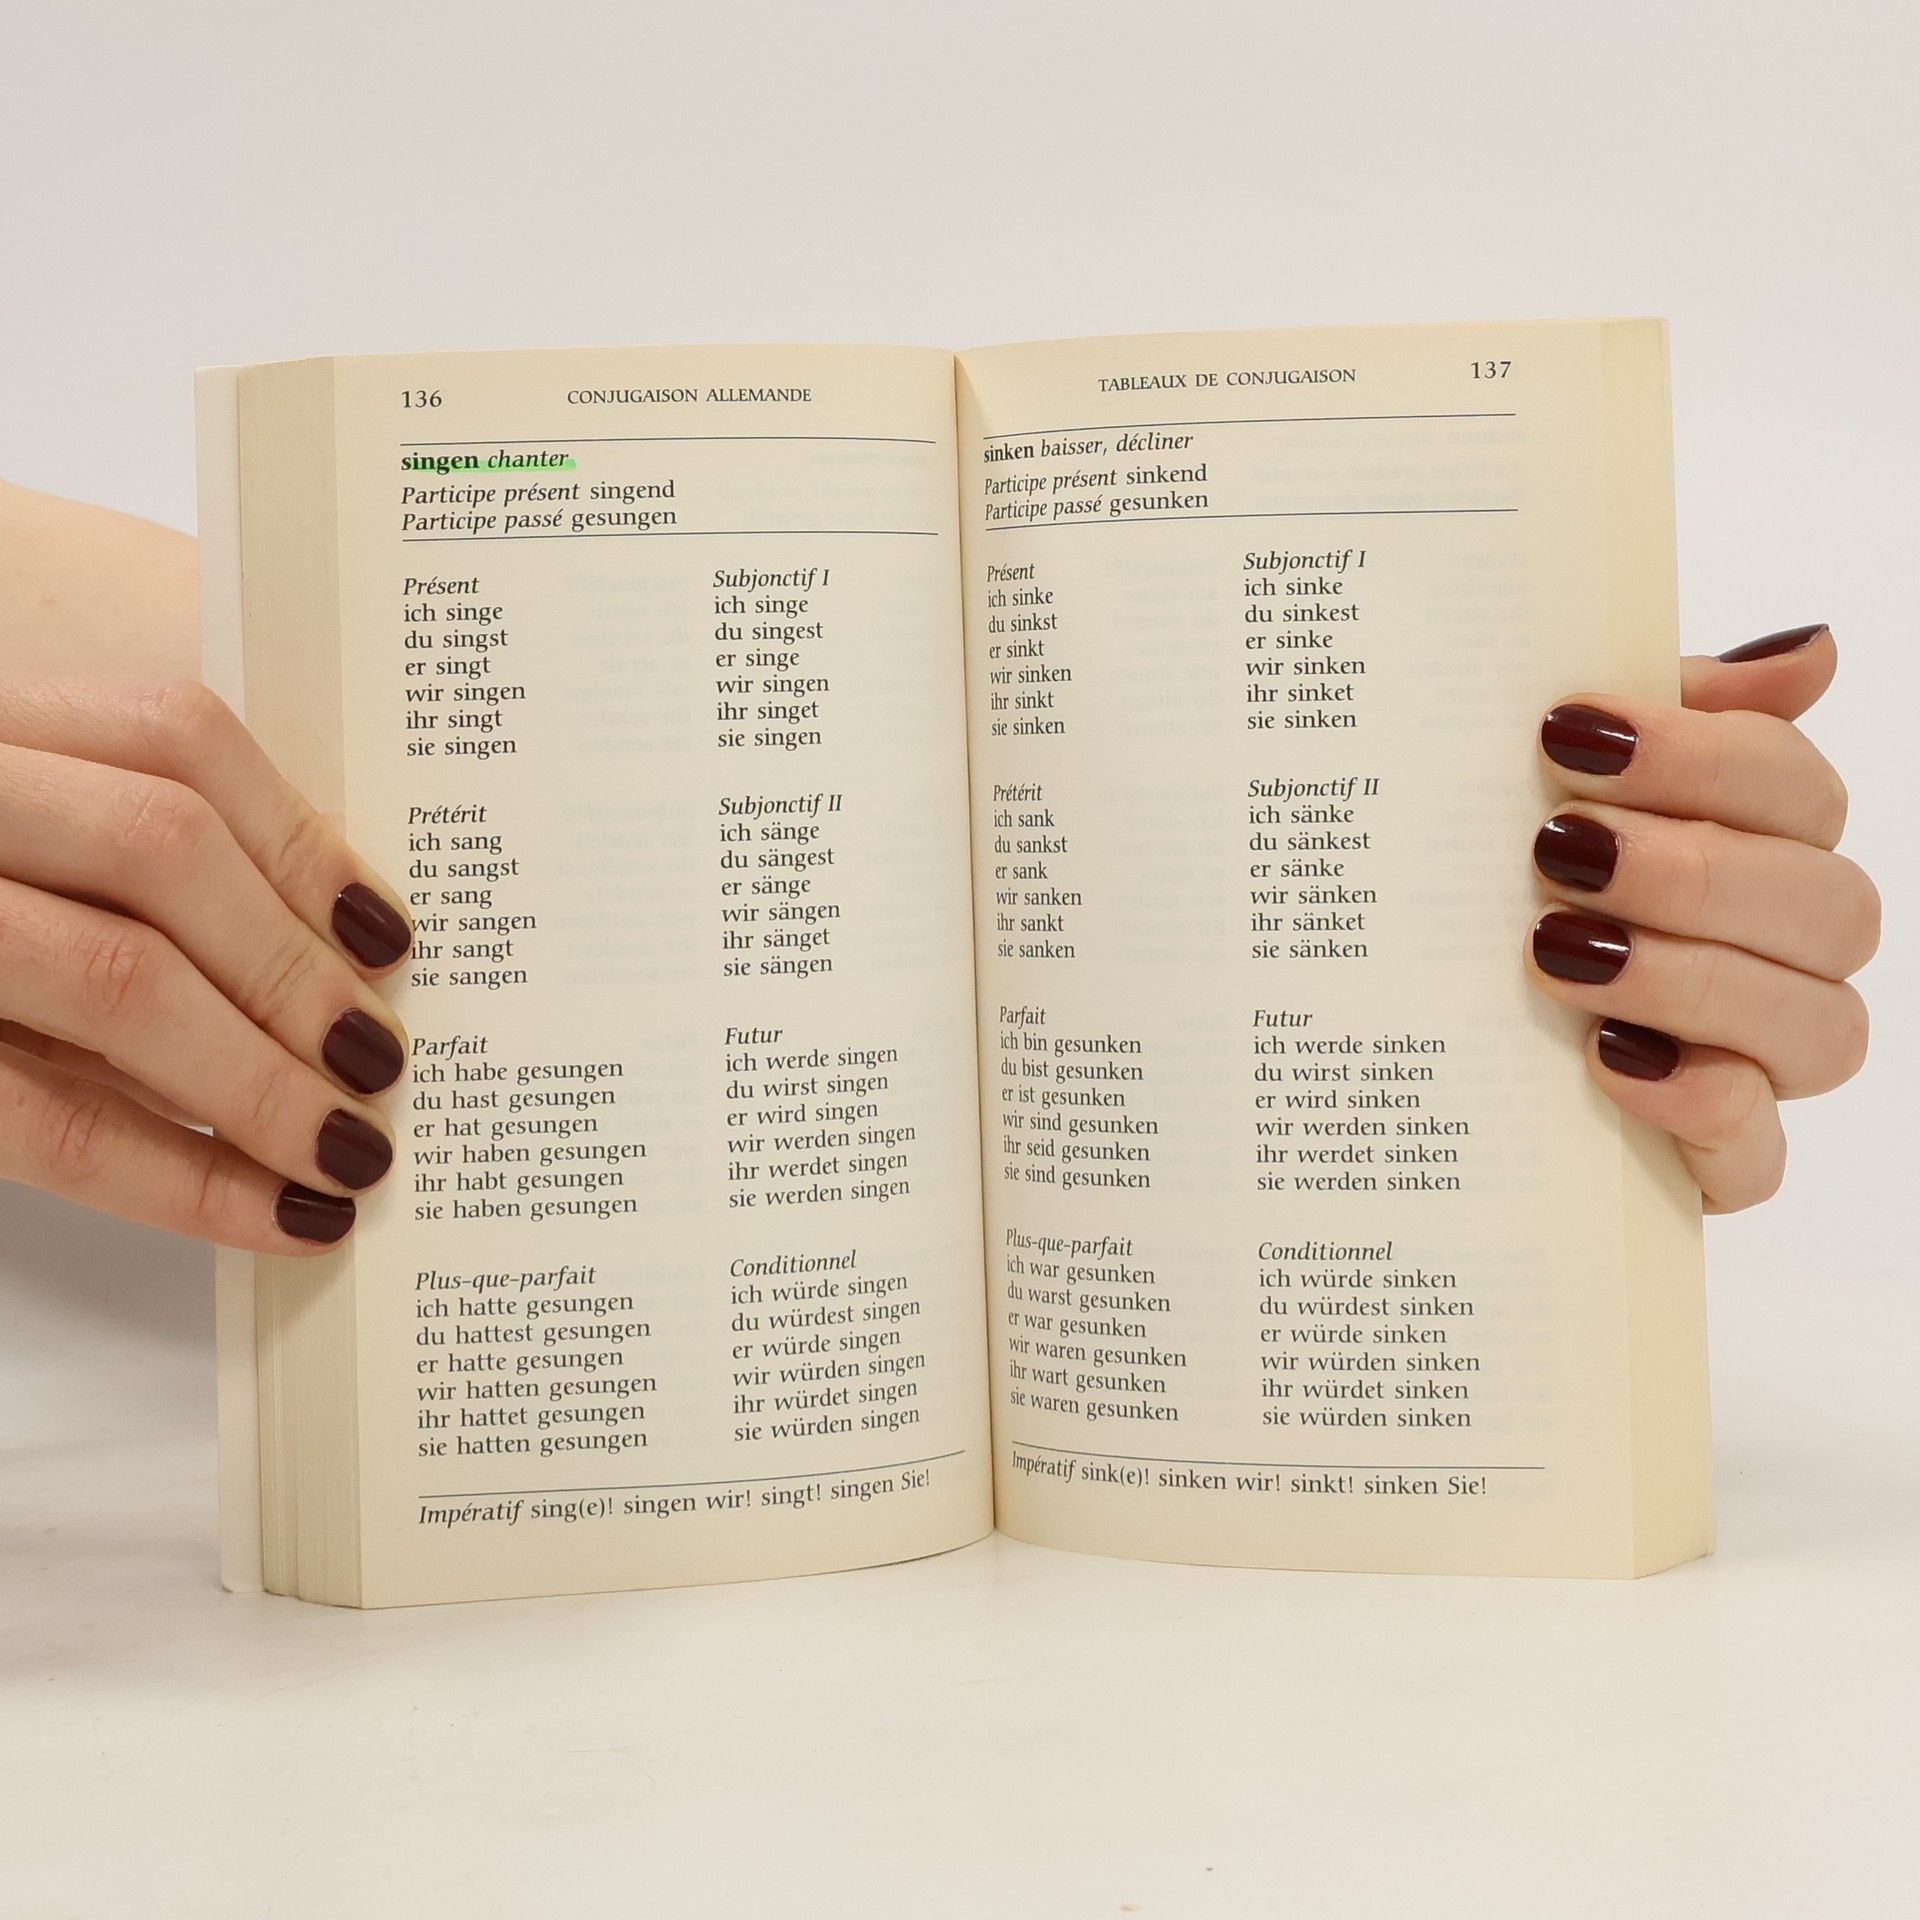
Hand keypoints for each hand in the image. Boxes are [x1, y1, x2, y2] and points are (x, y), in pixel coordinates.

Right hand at [0, 676, 413, 1252]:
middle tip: (386, 1060)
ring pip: (115, 976)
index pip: (171, 733)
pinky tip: (276, 1218)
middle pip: (161, 846)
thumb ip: (118, 873)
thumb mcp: (19, 852)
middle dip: (293, 967)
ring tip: (352, 1151)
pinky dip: (183, 1179)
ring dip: (261, 1079)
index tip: (392, 934)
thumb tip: (330, 960)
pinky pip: (48, 1122)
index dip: (300, 837)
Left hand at [1527, 624, 1876, 1212]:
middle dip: (1691, 870)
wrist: (1431, 1031)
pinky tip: (1609, 1060)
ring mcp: (1767, 1063)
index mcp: (1763, 847)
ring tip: (1556, 949)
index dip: (1703, 754)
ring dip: (1690, 980)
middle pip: (1829, 906)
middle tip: (1557, 852)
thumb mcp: (1563, 784)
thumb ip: (1673, 712)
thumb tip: (1812, 650)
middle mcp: (1789, 955)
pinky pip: (1760, 1152)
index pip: (1797, 789)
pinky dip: (1697, 1104)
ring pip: (1821, 1027)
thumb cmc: (1511, 880)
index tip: (1568, 735)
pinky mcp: (1721, 1159)